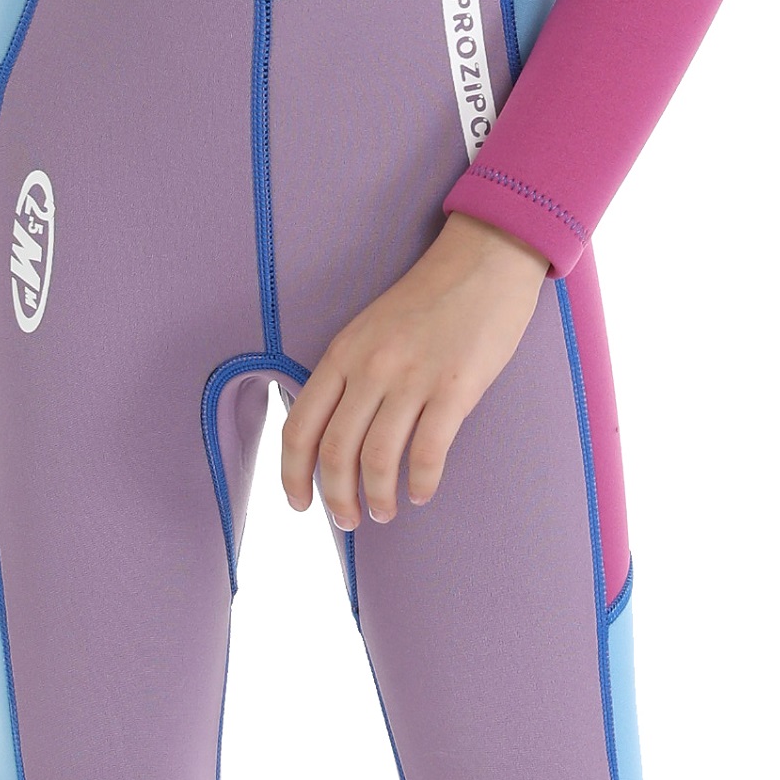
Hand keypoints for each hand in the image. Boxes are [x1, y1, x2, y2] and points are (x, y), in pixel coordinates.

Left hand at [280, 217, 552, 528]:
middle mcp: (370, 367)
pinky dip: (422, 482)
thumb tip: (336, 434)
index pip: (300, 427)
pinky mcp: (457, 387)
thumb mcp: (369, 327)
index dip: (293, 475)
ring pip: (378, 459)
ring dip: (378, 497)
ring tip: (385, 512)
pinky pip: (429, 452)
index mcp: (342, 353)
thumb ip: (349, 373)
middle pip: (336, 452)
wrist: (486, 259)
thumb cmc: (430, 297)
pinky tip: (423, 492)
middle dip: (337, 498)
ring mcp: (413, 378)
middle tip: (347, 521)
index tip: (300, 503)